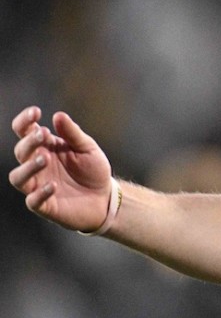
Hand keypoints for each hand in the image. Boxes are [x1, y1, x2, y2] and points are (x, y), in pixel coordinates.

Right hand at [9, 106, 112, 231]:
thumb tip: (58, 115)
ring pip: (18, 177)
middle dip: (29, 142)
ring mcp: (38, 185)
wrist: (105, 198)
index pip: (25, 132)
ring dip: (28, 167)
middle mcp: (37, 165)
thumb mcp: (87, 148)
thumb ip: (73, 133)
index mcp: (45, 147)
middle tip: (43, 134)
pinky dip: (40, 193)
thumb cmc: (93, 170)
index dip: (25, 121)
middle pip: (20, 151)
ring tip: (45, 158)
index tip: (35, 111)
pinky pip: (33, 200)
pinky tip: (53, 185)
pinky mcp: (44, 205)